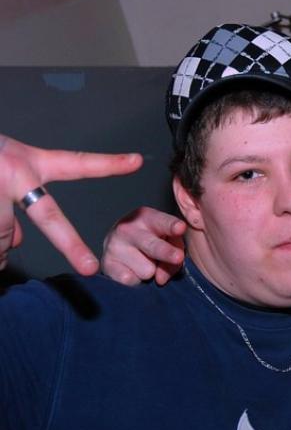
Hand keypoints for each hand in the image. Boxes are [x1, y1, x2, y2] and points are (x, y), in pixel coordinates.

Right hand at [0, 134, 141, 274]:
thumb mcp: (5, 170)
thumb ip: (23, 202)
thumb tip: (19, 244)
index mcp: (28, 162)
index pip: (75, 164)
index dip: (107, 163)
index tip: (138, 160)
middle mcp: (13, 172)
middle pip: (45, 218)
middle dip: (71, 244)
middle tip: (88, 268)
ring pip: (3, 238)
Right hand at [102, 207, 185, 285]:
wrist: (120, 245)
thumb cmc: (154, 240)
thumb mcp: (170, 240)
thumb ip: (175, 253)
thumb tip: (160, 279)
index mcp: (148, 217)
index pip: (162, 222)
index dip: (172, 225)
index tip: (180, 228)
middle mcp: (128, 228)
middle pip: (152, 245)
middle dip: (165, 252)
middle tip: (178, 257)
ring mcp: (114, 245)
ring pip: (146, 270)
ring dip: (150, 271)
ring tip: (144, 262)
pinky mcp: (106, 263)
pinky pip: (130, 280)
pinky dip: (136, 280)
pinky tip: (132, 270)